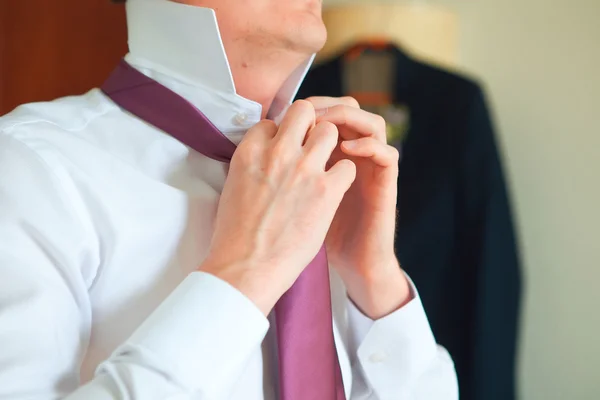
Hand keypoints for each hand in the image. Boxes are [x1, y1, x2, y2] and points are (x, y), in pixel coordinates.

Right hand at [200, 100, 355, 314]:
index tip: (284, 151)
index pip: (273, 121)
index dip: (281, 135)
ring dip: (330, 146)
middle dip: (310, 125)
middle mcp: (278, 153)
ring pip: (329, 131)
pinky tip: (335, 190)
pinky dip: (344, 176)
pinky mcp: (327, 191)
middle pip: (304, 112)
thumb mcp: (233, 187)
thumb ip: (252, 165)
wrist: (245, 268)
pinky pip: (348, 165)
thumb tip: (264, 158)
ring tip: (325, 167)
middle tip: (310, 147)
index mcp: (250, 152)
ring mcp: (304, 170)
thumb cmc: (234, 236)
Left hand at [306, 97, 410, 319]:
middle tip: (307, 116)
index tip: (284, 115)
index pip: (325, 116)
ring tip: (327, 127)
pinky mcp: (385, 185)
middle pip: (348, 110)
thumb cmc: (312, 236)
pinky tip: (348, 150)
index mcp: (330, 156)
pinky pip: (387, 154)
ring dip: (350, 119)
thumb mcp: (292, 197)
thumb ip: (284, 171)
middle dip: (327, 106)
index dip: (307, 109)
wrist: (347, 265)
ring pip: (372, 123)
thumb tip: (256, 149)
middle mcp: (354, 157)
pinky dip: (368, 145)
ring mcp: (371, 169)